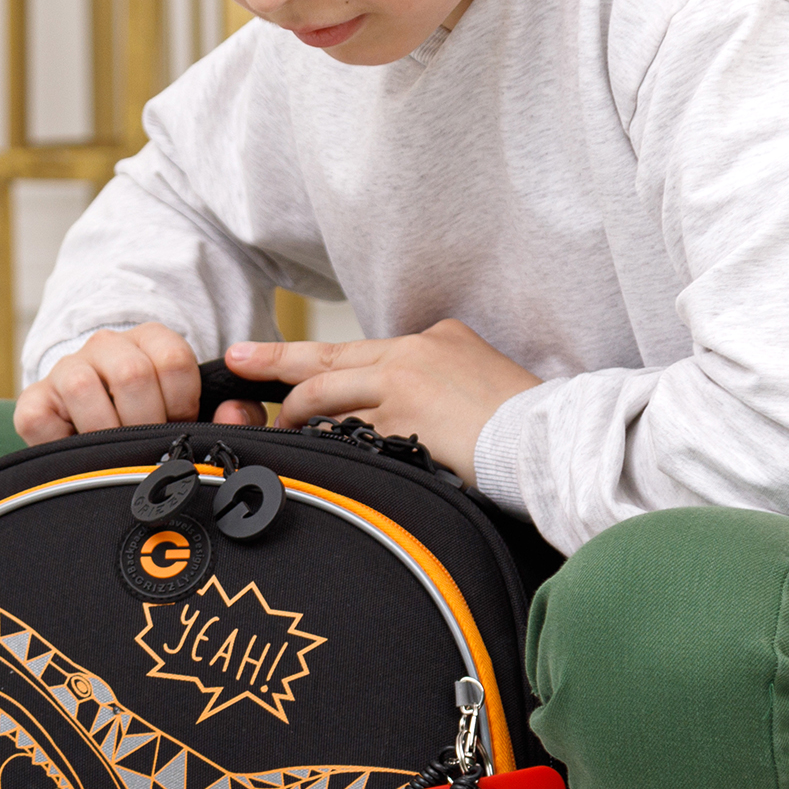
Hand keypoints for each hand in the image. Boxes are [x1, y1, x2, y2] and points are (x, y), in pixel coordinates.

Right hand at [15, 322, 250, 442]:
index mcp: (150, 339)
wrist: (98, 426)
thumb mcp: (198, 412)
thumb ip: (233, 413)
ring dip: (106, 431)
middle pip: (132, 374)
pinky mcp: (33, 400)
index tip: (180, 425)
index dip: (183, 403)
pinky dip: (64, 442)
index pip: (173, 359)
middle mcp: (106, 345)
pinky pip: (42, 417)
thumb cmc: (157, 422)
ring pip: (84, 388)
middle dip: (147, 423)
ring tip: (117, 452)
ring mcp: (66, 369)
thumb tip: (233, 414)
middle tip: (148, 446)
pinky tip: (83, 452)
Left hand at [222, 320, 538, 486]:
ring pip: (327, 395)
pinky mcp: (402, 420)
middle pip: (328, 360)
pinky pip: (345, 431)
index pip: (357, 350)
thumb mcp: (478, 376)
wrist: (550, 439)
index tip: (267, 354)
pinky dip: (321, 440)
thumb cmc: (522, 421)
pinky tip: (305, 449)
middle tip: (238, 362)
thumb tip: (403, 402)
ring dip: (295, 414)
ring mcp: (404, 385)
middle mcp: (414, 353)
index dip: (308, 355)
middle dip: (276, 363)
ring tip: (276, 426)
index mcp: (434, 338)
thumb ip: (436, 378)